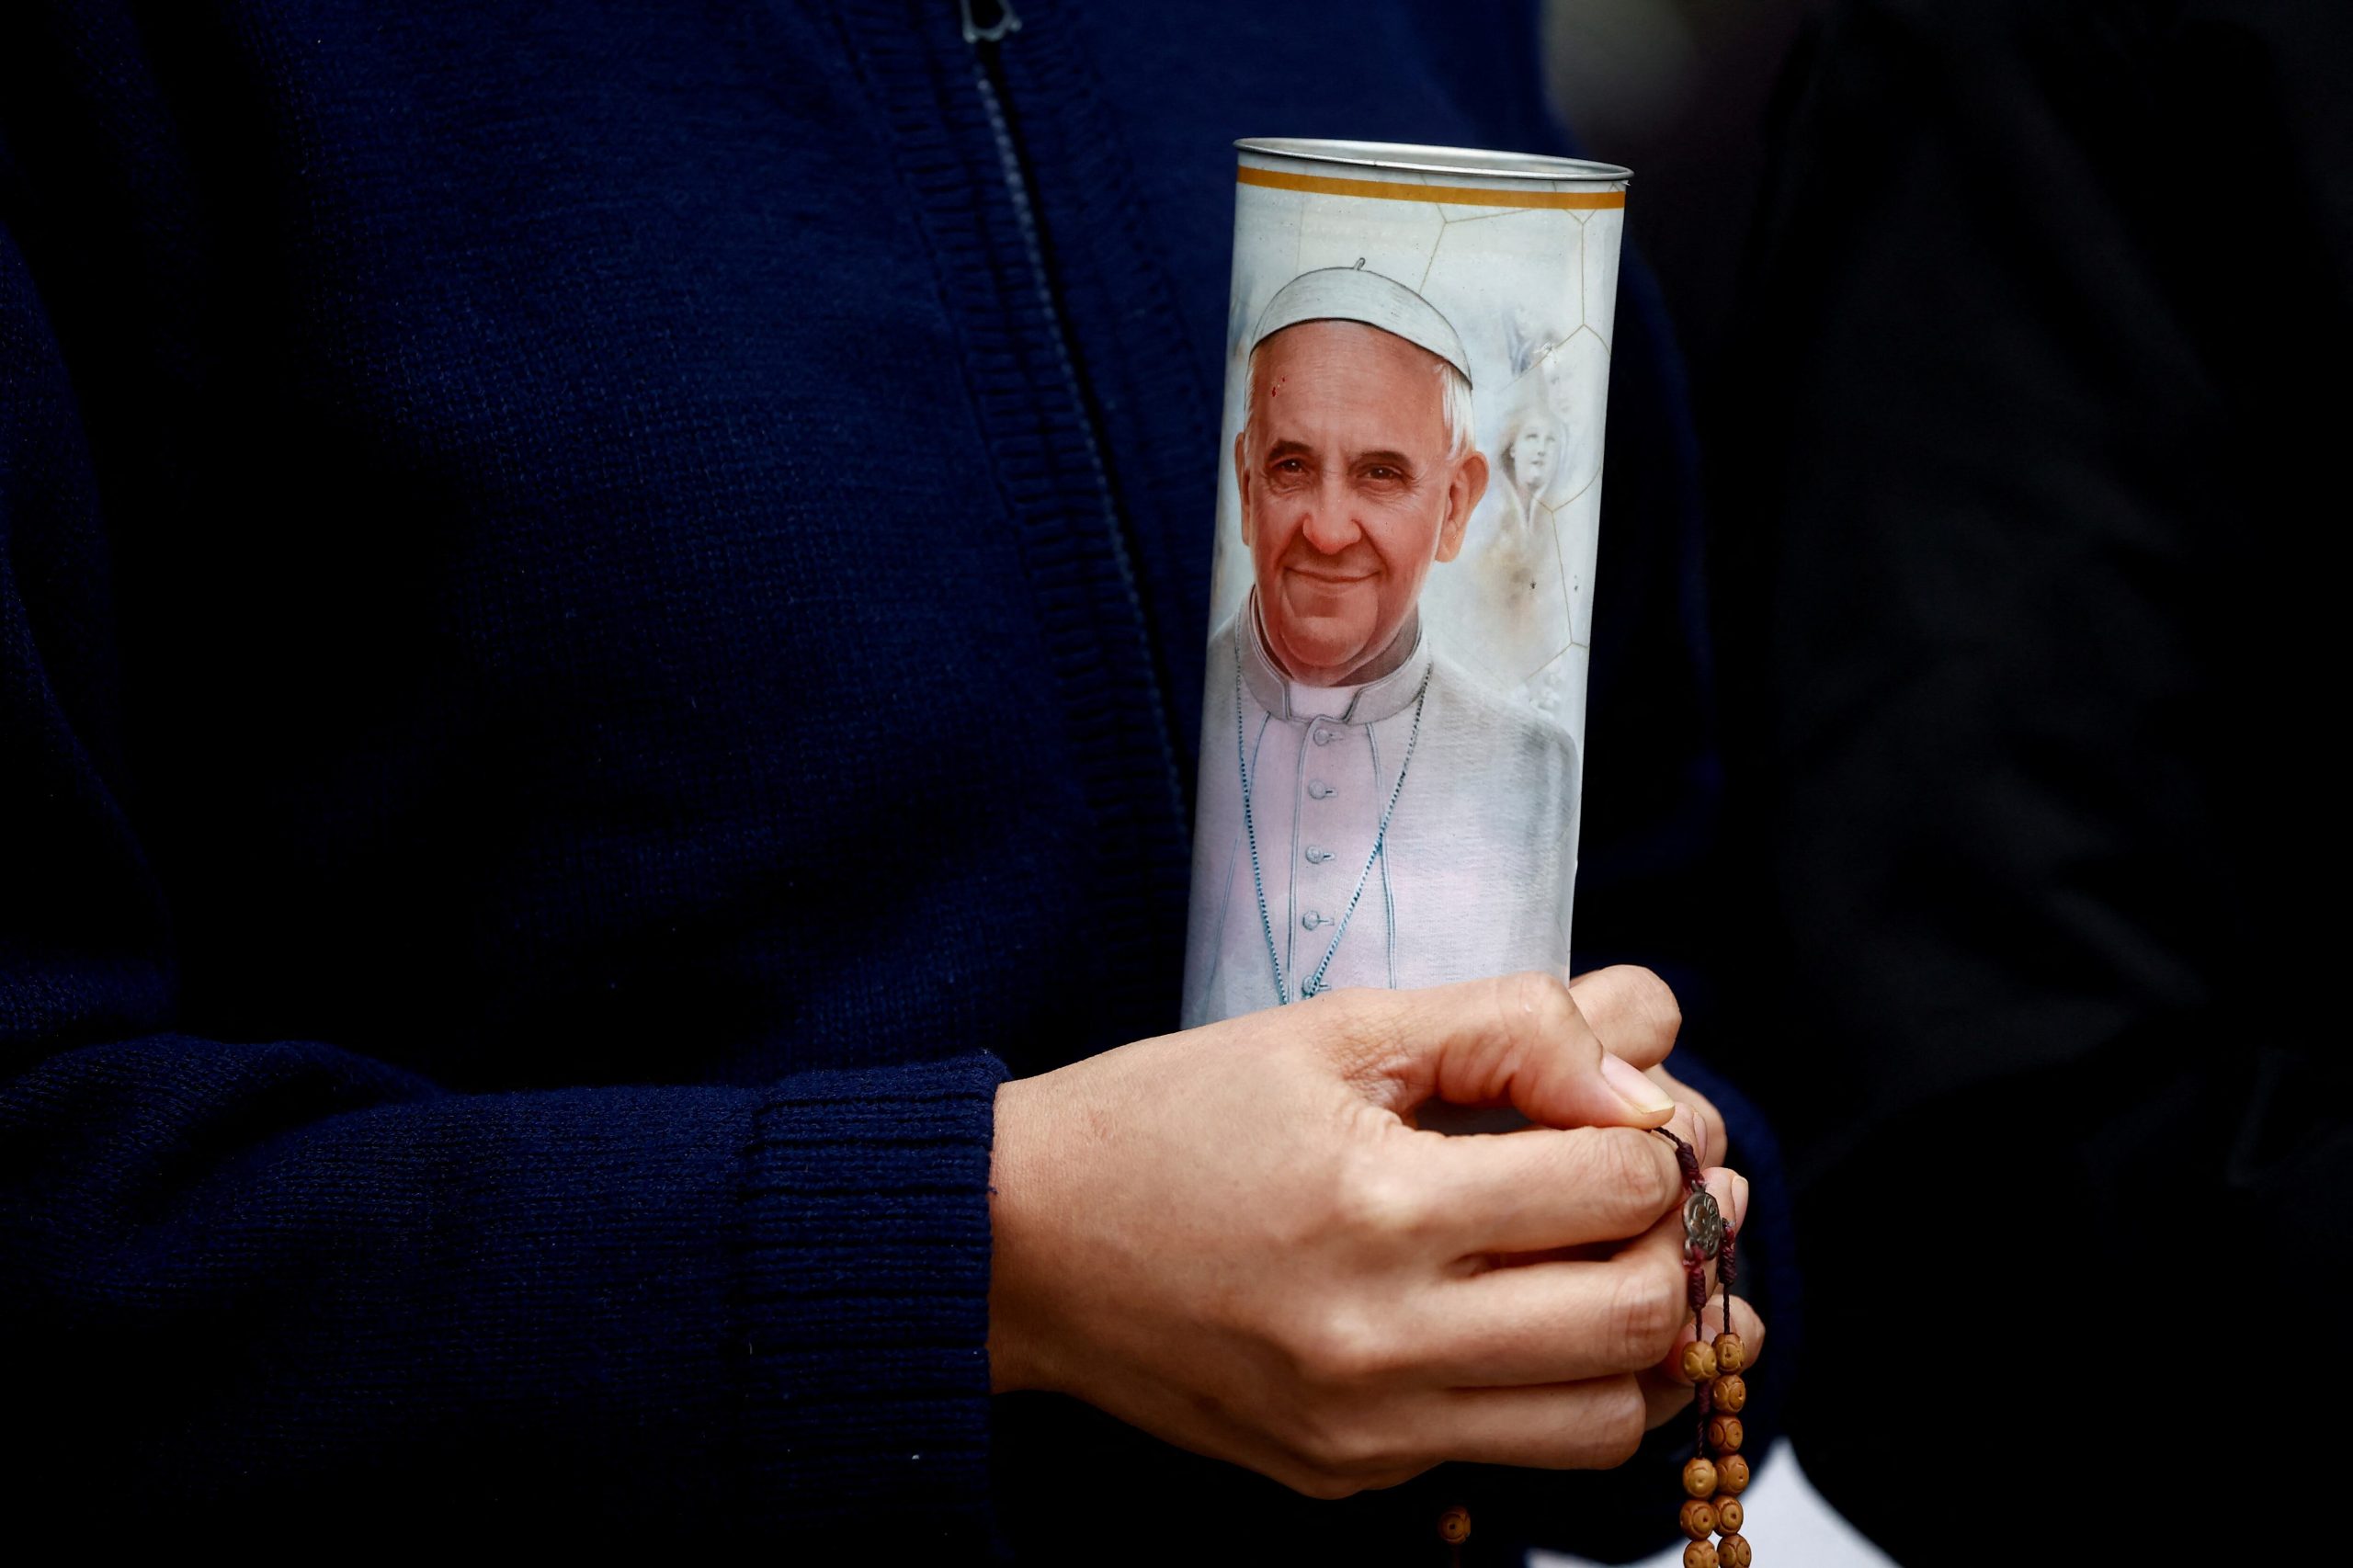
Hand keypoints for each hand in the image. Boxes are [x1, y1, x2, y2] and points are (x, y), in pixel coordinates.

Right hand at [986, 969, 1764, 1497]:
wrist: (1018, 1246)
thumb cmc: (1165, 1118)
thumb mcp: (1331, 1029)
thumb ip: (1508, 1026)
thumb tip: (1653, 1058)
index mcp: (1377, 1205)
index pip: (1619, 1181)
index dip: (1663, 1129)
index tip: (1634, 1102)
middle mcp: (1382, 1342)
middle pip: (1643, 1313)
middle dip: (1688, 1233)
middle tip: (1670, 1179)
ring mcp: (1369, 1429)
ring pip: (1608, 1419)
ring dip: (1655, 1335)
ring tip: (1629, 1256)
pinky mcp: (1350, 1475)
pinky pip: (1517, 1456)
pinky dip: (1569, 1391)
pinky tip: (1543, 1317)